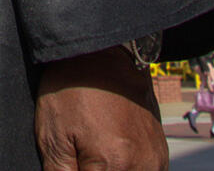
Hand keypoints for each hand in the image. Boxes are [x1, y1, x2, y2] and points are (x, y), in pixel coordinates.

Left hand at [35, 47, 166, 170]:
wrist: (103, 54)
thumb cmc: (73, 89)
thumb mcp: (52, 135)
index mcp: (113, 165)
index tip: (72, 163)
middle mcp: (142, 166)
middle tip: (81, 158)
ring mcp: (155, 160)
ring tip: (93, 156)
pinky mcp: (161, 152)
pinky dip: (127, 170)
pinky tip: (111, 159)